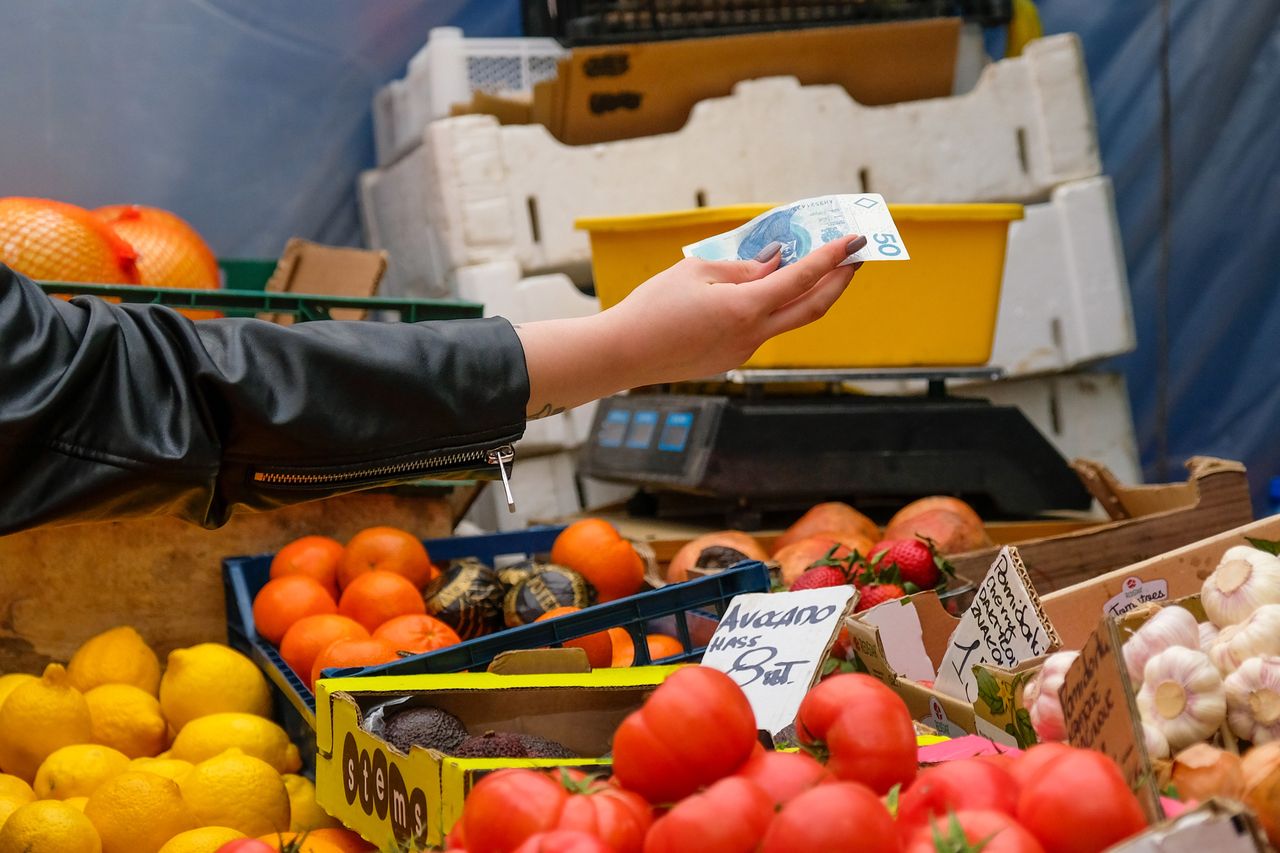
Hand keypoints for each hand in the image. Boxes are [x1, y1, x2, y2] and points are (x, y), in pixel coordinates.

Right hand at [514, 235, 864, 417]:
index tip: (854, 239)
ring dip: (802, 292)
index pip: (802, 278)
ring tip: (807, 264)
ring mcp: (743, 352)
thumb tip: (775, 262)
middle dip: (839, 281)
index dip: (832, 257)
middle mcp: (753, 335)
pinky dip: (770, 306)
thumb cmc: (652, 308)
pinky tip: (758, 289)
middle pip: (813, 308)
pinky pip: (760, 328)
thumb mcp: (696, 271)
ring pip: (786, 319)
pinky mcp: (730, 359)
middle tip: (855, 257)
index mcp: (746, 308)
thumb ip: (742, 266)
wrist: (623, 354)